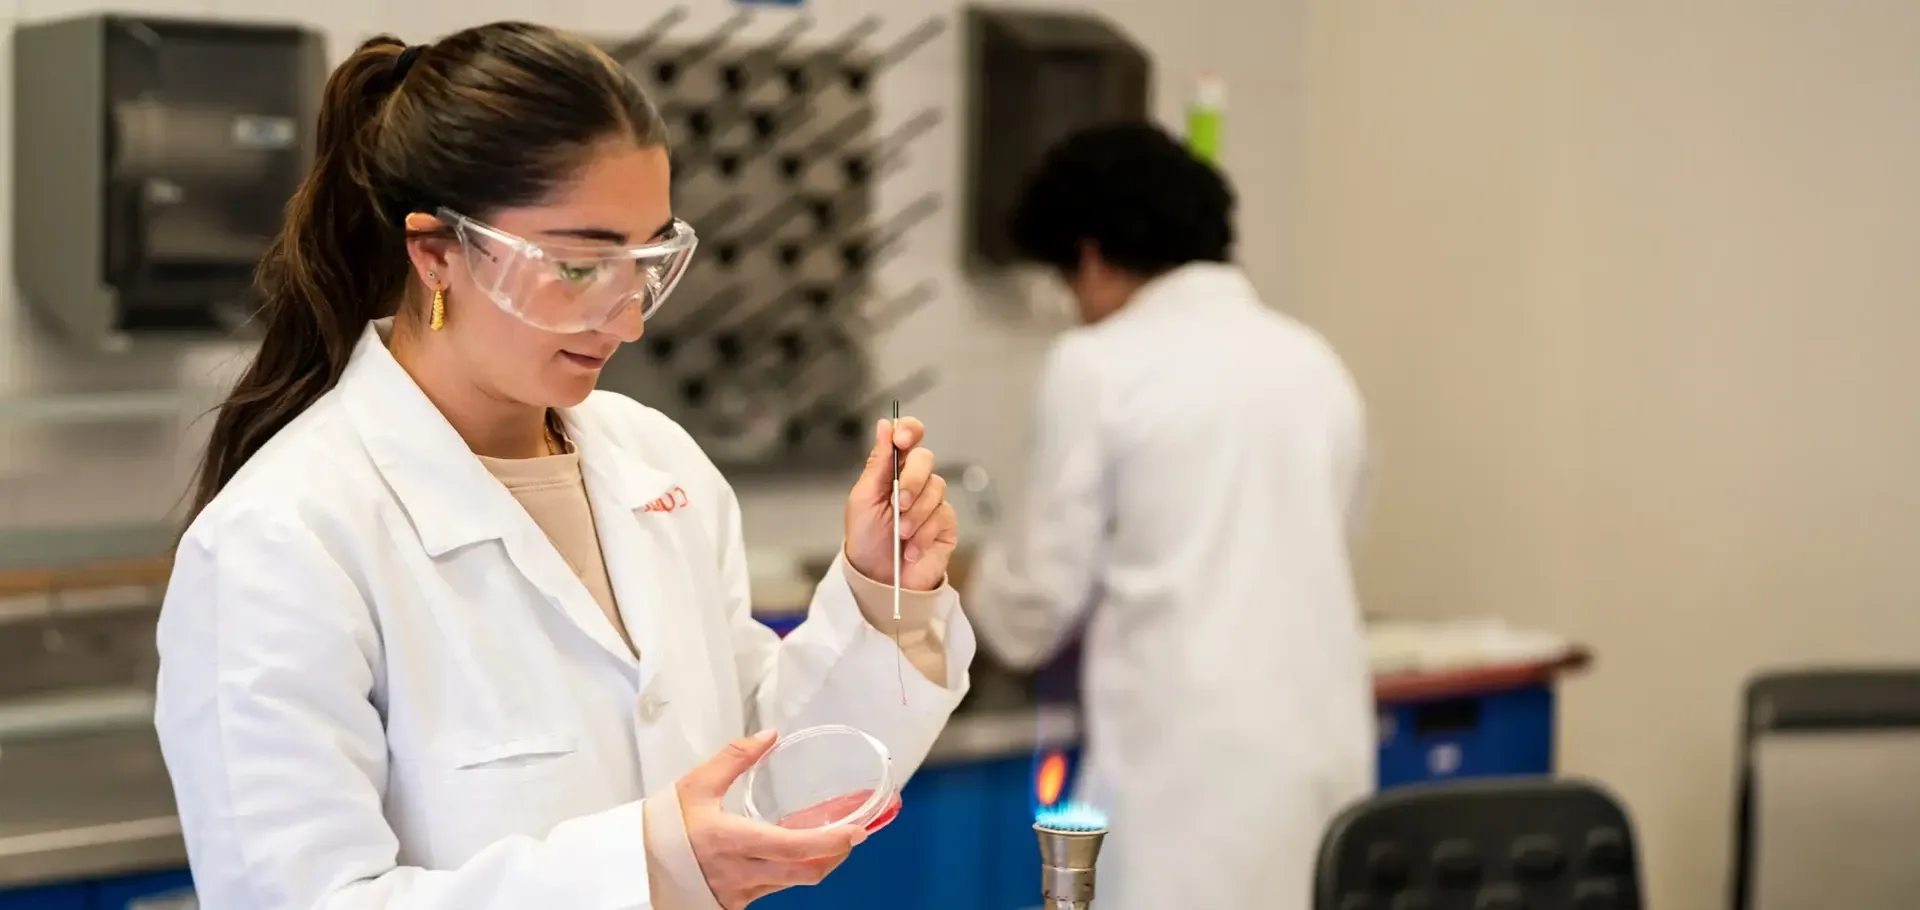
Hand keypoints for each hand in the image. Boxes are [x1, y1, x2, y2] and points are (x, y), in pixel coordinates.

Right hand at [679, 732, 864, 908]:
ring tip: (827, 843)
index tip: (857, 831)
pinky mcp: (733, 904)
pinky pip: (771, 890)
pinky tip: (790, 856)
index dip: (832, 842)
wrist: (635, 867)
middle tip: (850, 837)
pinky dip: (789, 873)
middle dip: (836, 856)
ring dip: (815, 864)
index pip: (796, 847)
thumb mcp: (697, 784)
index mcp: (733, 841)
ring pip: (791, 883)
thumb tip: (770, 734)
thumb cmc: (662, 826)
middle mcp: (741, 873)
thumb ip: (736, 757)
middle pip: (806, 873)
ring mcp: (738, 893)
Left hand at [844, 416, 957, 590]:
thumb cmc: (867, 538)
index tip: (901, 441)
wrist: (878, 578)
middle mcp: (915, 480)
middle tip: (897, 504)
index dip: (909, 431)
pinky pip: (943, 516)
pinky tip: (910, 549)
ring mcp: (933, 501)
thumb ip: (878, 463)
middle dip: (911, 481)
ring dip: (914, 515)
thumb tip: (885, 426)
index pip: (908, 436)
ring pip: (936, 489)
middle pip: (925, 459)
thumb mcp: (863, 498)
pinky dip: (923, 534)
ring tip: (900, 535)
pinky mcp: (946, 524)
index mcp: (892, 469)